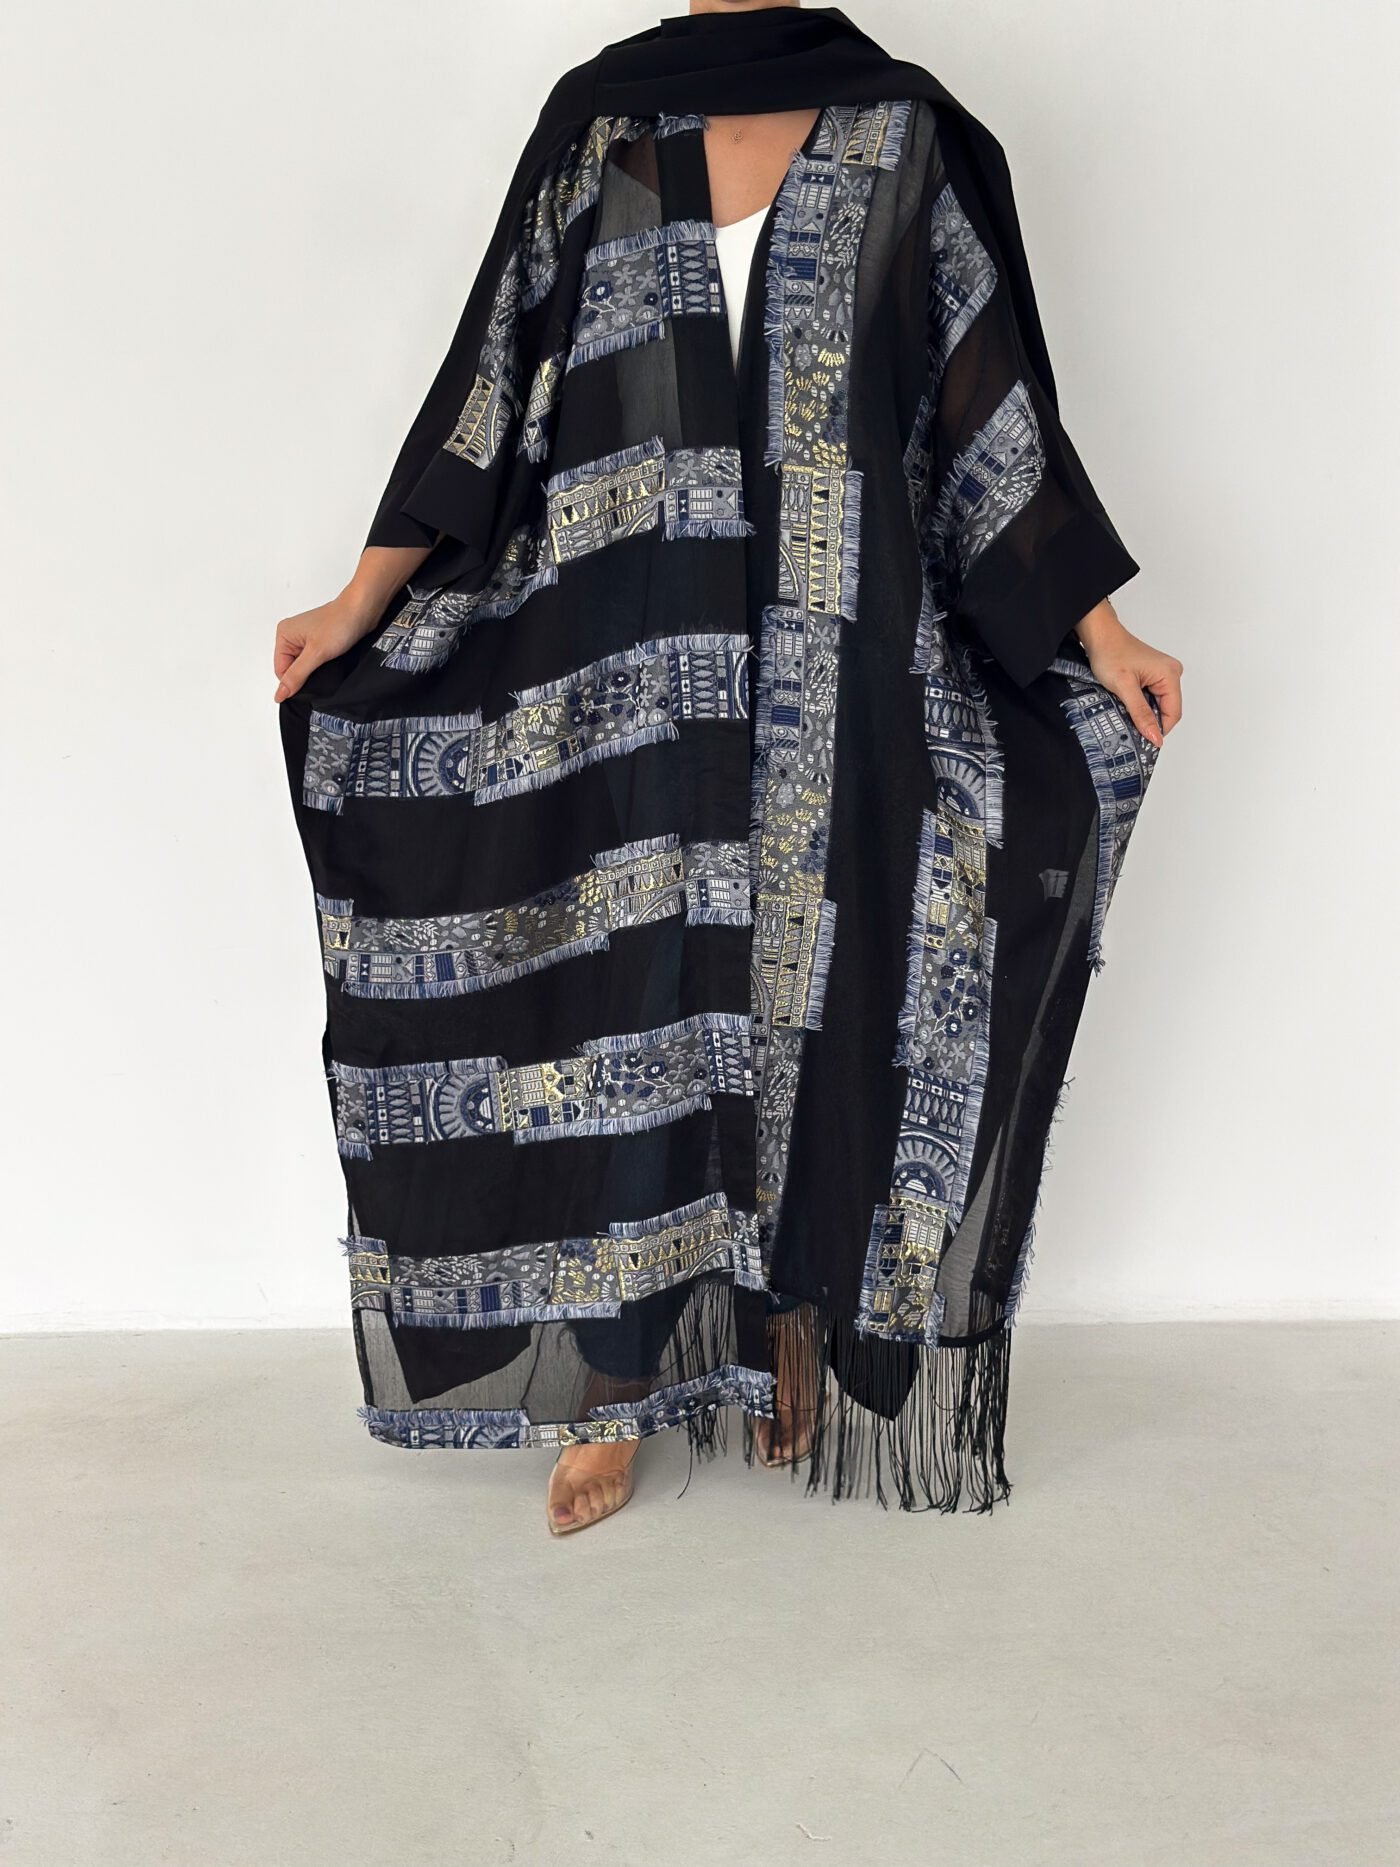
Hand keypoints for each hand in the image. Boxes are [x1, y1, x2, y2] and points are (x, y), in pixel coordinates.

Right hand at [273, 588, 383, 701]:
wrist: (362, 610)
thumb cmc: (340, 622)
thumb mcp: (316, 654)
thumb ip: (296, 675)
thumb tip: (280, 693)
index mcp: (283, 635)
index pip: (281, 671)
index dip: (294, 680)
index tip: (311, 680)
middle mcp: (292, 635)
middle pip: (292, 669)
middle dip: (307, 673)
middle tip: (322, 665)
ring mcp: (306, 638)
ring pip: (305, 666)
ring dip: (317, 669)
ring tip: (329, 660)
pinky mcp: (319, 641)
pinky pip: (315, 660)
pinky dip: (323, 664)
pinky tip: (332, 659)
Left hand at [1073, 599, 1182, 749]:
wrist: (1099, 635)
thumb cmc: (1110, 653)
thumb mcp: (1124, 688)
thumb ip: (1141, 714)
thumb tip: (1155, 737)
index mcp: (1170, 674)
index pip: (1173, 714)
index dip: (1159, 730)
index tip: (1142, 742)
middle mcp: (1172, 673)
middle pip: (1166, 710)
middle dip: (1150, 722)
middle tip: (1129, 727)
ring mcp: (1163, 674)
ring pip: (1158, 705)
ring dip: (1143, 713)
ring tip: (1125, 712)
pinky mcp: (1153, 675)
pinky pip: (1152, 698)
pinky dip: (1140, 705)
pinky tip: (1127, 704)